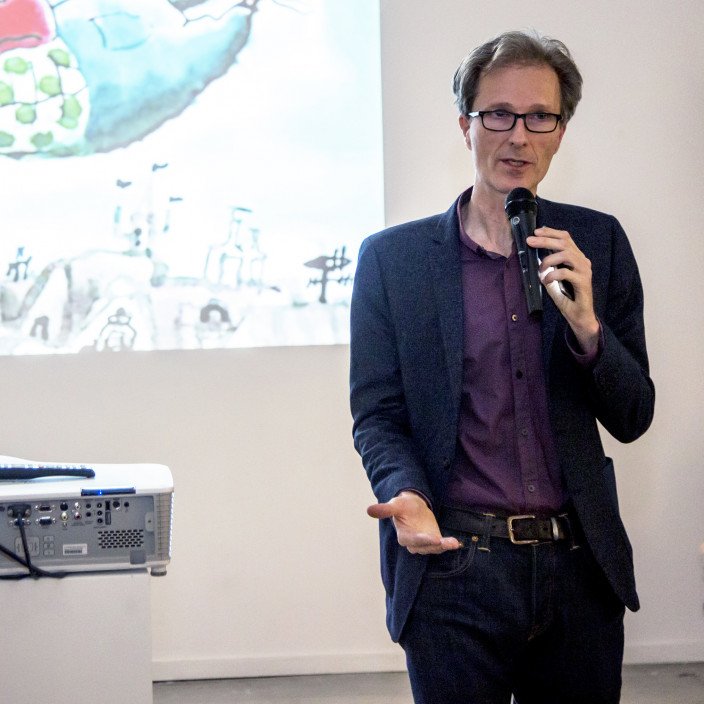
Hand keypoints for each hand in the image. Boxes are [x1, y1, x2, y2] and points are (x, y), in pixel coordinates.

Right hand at [367, 491, 461, 554]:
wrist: (413, 506)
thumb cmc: (403, 505)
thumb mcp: (395, 505)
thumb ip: (385, 510)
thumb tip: (368, 510)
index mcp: (404, 536)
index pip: (413, 540)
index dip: (423, 540)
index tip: (434, 538)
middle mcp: (414, 543)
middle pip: (425, 547)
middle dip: (435, 546)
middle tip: (444, 542)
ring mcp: (425, 543)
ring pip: (434, 548)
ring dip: (444, 546)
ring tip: (453, 543)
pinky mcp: (434, 541)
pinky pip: (441, 546)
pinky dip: (448, 545)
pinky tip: (456, 543)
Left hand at [527, 226, 599, 353]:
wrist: (579, 315)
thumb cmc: (566, 297)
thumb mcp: (554, 277)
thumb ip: (549, 266)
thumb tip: (535, 256)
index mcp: (577, 257)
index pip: (566, 238)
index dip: (551, 232)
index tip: (536, 231)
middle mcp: (583, 261)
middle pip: (565, 243)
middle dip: (545, 240)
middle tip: (530, 241)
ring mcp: (584, 270)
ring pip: (567, 255)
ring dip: (549, 259)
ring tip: (540, 269)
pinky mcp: (583, 282)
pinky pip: (566, 273)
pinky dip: (553, 275)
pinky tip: (546, 280)